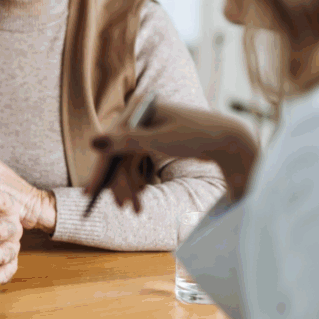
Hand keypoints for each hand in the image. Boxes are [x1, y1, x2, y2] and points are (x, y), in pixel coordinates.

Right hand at [88, 102, 257, 203]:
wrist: (228, 140)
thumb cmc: (196, 136)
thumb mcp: (160, 140)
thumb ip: (125, 142)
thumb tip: (93, 142)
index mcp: (138, 109)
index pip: (110, 141)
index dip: (100, 169)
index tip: (90, 192)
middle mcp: (138, 117)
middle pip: (117, 153)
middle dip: (119, 183)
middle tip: (119, 207)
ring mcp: (145, 129)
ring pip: (127, 161)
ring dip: (129, 187)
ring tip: (134, 209)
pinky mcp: (153, 140)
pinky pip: (137, 163)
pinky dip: (137, 181)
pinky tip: (139, 198)